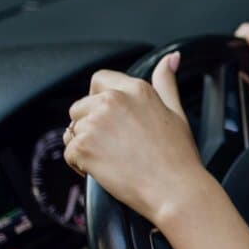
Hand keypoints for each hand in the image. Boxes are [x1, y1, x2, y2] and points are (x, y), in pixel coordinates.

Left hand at [64, 53, 210, 225]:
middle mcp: (112, 101)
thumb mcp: (176, 112)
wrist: (175, 190)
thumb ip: (166, 82)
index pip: (99, 80)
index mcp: (135, 89)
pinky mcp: (83, 147)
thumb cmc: (179, 157)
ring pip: (73, 130)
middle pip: (80, 107)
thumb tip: (170, 59)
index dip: (100, 100)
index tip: (112, 120)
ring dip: (86, 146)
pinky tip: (106, 170)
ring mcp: (95, 123)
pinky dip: (82, 165)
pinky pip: (69, 153)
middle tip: (117, 147)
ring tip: (113, 160)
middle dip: (91, 126)